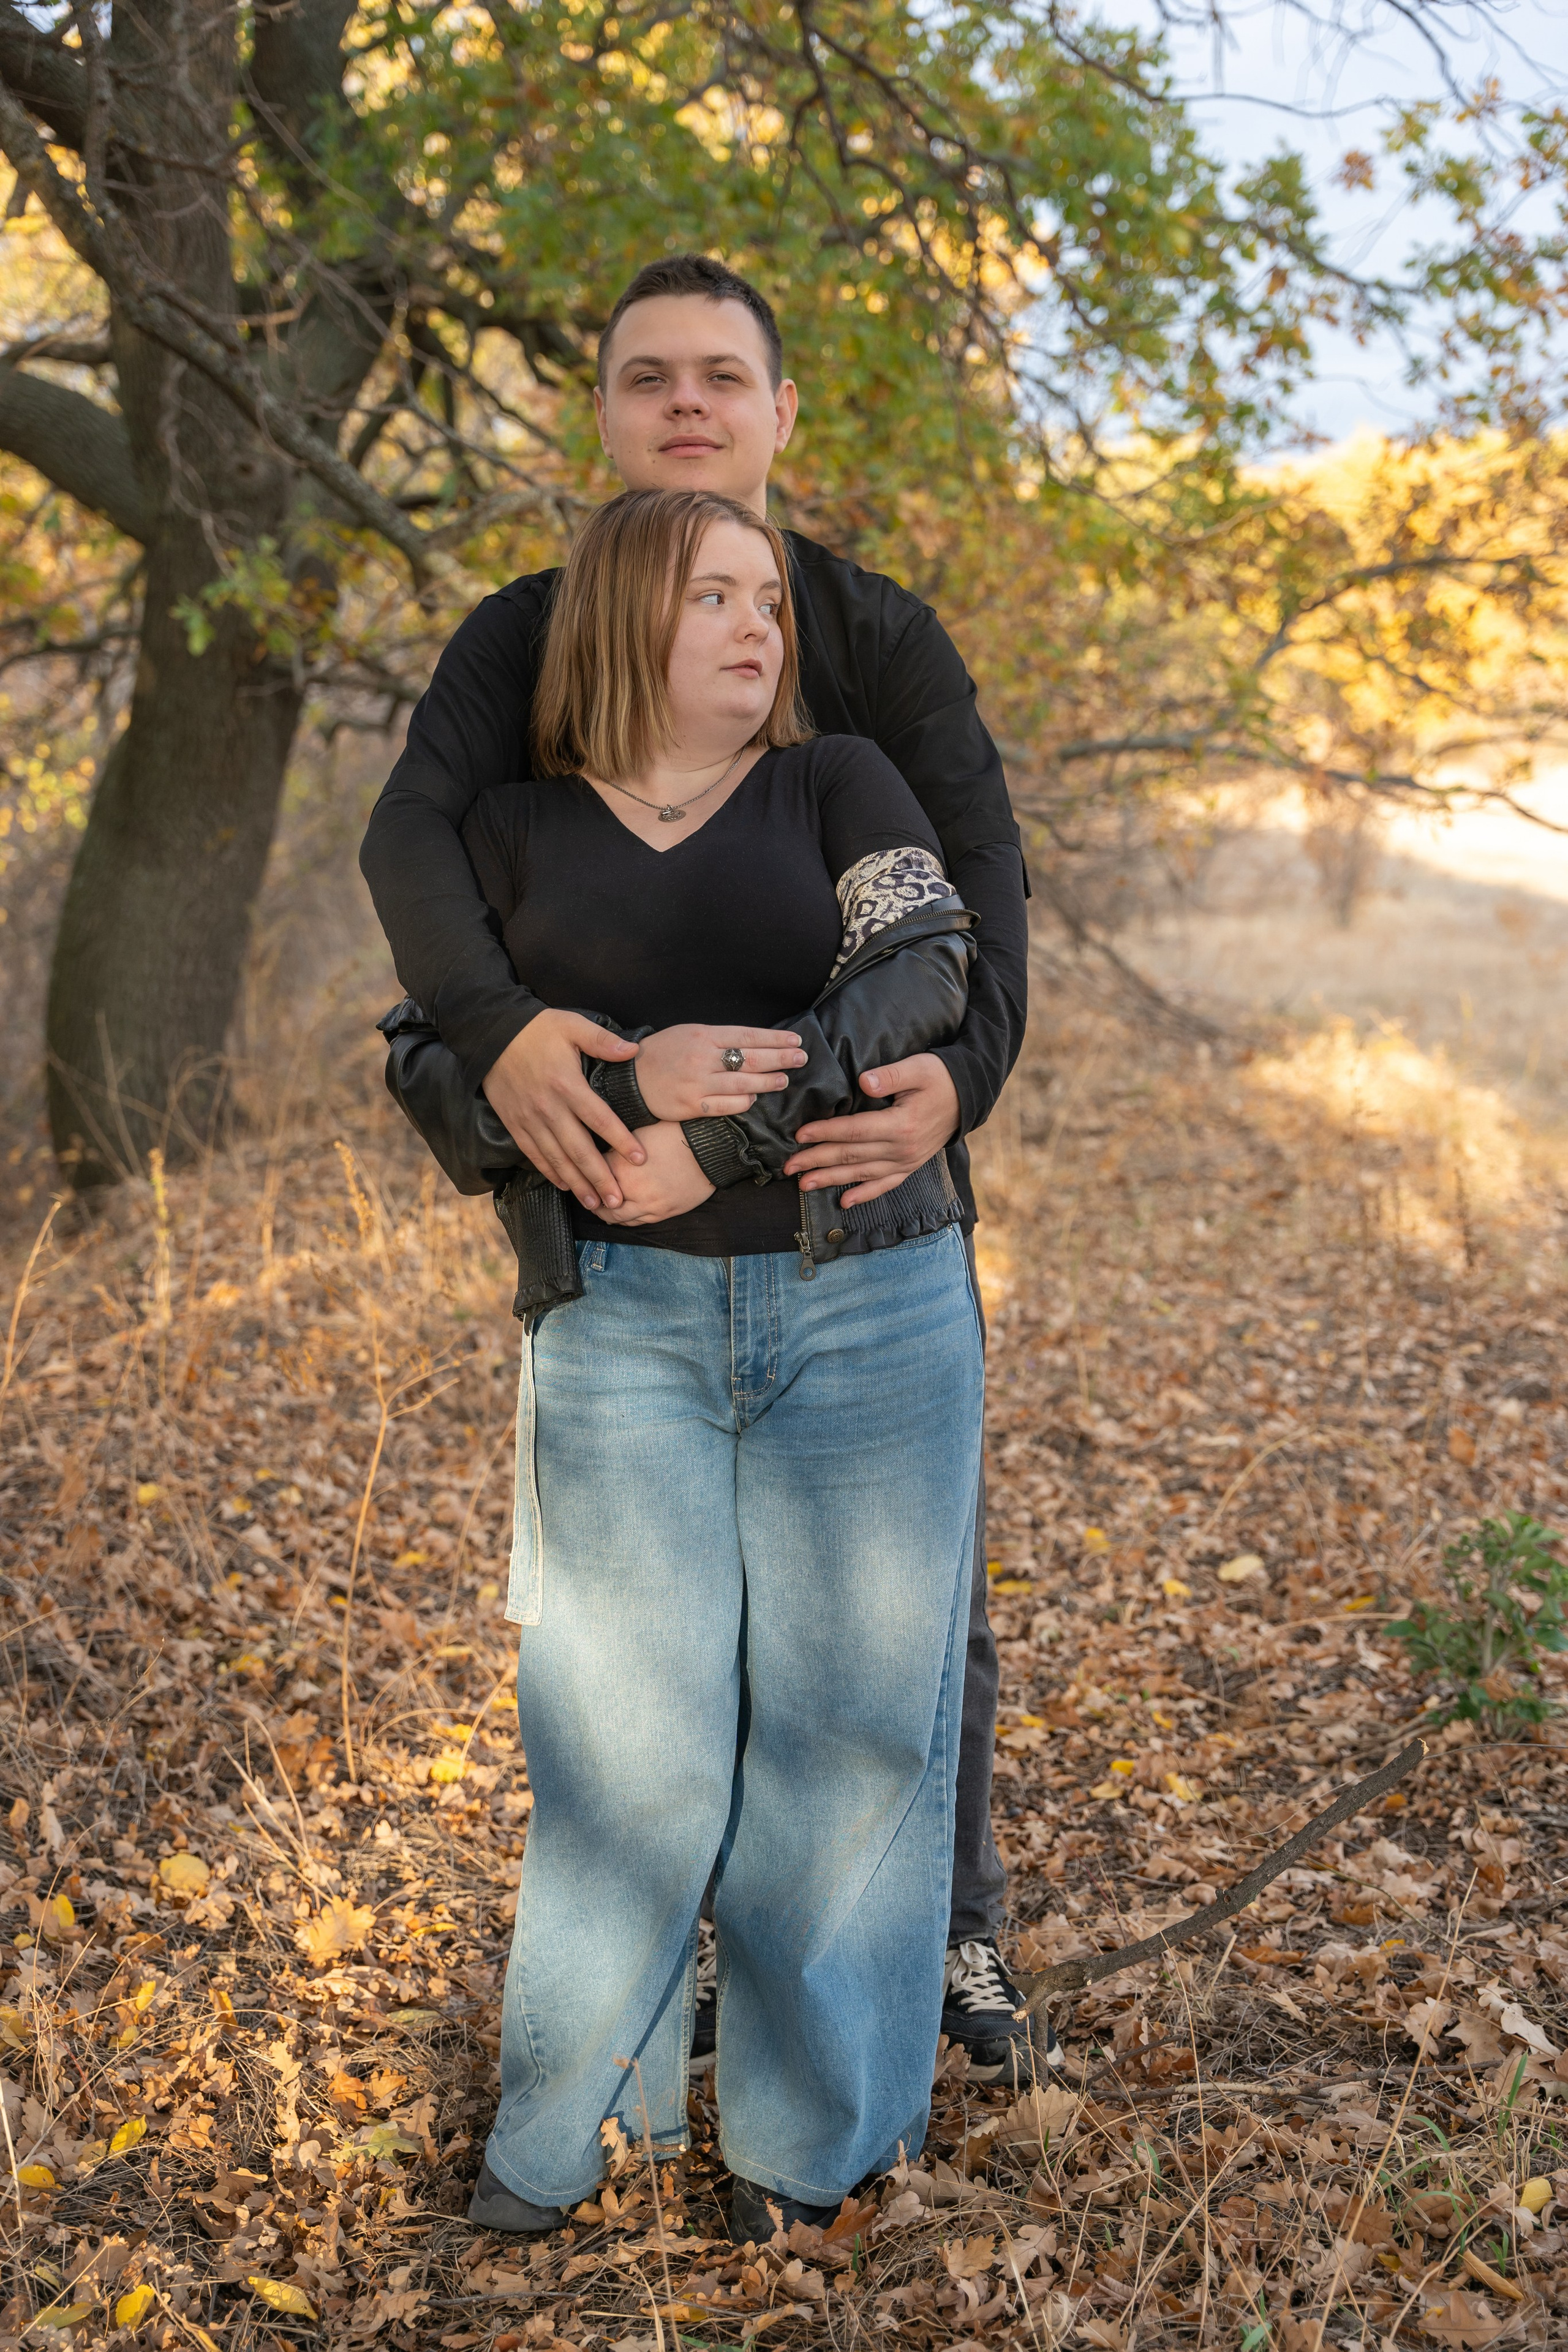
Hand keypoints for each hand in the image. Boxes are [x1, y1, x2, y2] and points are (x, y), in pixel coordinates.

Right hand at [484, 1010, 644, 1212]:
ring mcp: (530, 1119)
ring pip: (557, 1159)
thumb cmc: (537, 1028)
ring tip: (595, 1204)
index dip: (621, 1141)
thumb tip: (634, 1051)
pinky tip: (564, 1186)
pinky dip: (550, 1172)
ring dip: (577, 1184)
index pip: (601, 1120)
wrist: (491, 1033)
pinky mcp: (515, 1124)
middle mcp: (549, 1108)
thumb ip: (603, 1041)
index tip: (640, 1159)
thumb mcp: (572, 1025)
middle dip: (600, 1178)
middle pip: (580, 1150)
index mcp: (567, 1085)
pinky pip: (534, 1154)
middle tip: (618, 1201)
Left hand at [595, 1122, 715, 1226]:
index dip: (585, 1171)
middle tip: (586, 1194)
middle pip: (600, 1203)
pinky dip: (625, 1220)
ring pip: (617, 1218)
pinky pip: (637, 1223)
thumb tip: (605, 1155)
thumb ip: (619, 1149)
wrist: (709, 1148)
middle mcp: (632, 1190)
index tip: (583, 1169)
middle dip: (591, 1198)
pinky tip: (621, 1213)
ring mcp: (649, 1205)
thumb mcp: (640, 1134)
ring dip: (605, 1213)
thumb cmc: (676, 1134)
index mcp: (622, 1167)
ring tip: (600, 1207)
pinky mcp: (663, 1213)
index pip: (592, 1174)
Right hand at [634, 1024, 805, 1119]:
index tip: (795, 1040)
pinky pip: (727, 1105)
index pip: (748, 1036)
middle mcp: (703, 1058)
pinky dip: (744, 1100)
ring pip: (743, 1083)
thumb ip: (718, 1038)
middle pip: (751, 1058)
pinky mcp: (693, 1105)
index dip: (775, 1039)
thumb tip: (753, 1043)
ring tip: (784, 1080)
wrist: (631, 1077)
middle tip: (801, 1058)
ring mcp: (698, 1083)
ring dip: (768, 1081)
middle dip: (781, 1058)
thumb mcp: (688, 1033)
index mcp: (703, 1035)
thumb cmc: (663, 1053)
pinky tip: (754, 1096)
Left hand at [783, 1052, 959, 1207]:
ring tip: (803, 1185)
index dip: (825, 1132)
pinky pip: (885, 1185)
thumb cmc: (940, 1077)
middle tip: (788, 1166)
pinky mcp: (910, 1166)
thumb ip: (890, 1075)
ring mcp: (907, 1161)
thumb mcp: (918, 1067)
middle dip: (817, 1160)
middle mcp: (902, 1149)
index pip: (854, 1130)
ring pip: (862, 1174)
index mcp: (901, 1124)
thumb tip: (863, 1080)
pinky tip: (844, 1202)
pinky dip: (864, 1194)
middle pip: (852, 1156)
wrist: (968, 1097)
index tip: (800, 1134)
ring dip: (831, 1180)